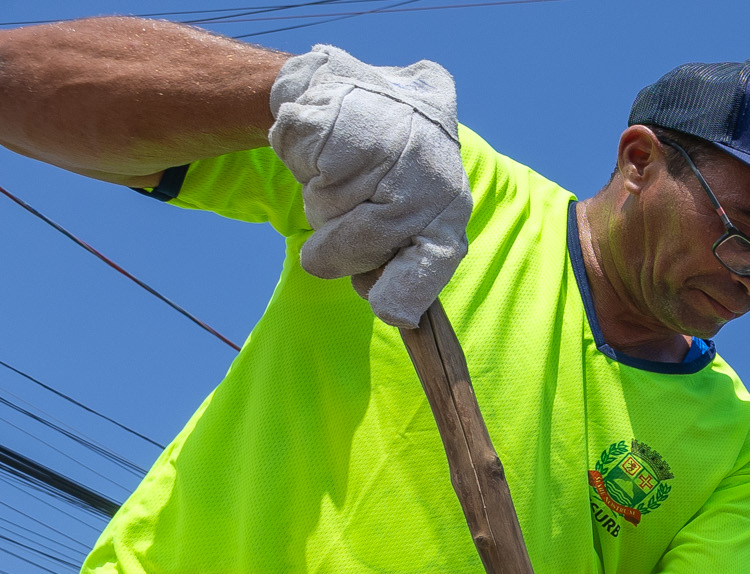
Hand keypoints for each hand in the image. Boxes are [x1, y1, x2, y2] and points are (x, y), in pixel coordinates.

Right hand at [268, 44, 468, 328]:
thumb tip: (395, 312)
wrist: (357, 85)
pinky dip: (301, 162)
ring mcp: (377, 146)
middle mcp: (424, 174)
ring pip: (321, 212)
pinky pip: (300, 170)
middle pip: (356, 247)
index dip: (407, 291)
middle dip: (338, 248)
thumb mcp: (419, 212)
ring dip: (320, 200)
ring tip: (344, 167)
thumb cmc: (394, 166)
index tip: (387, 310)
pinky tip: (326, 144)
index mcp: (449, 207)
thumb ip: (412, 265)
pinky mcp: (332, 122)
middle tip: (347, 217)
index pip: (434, 259)